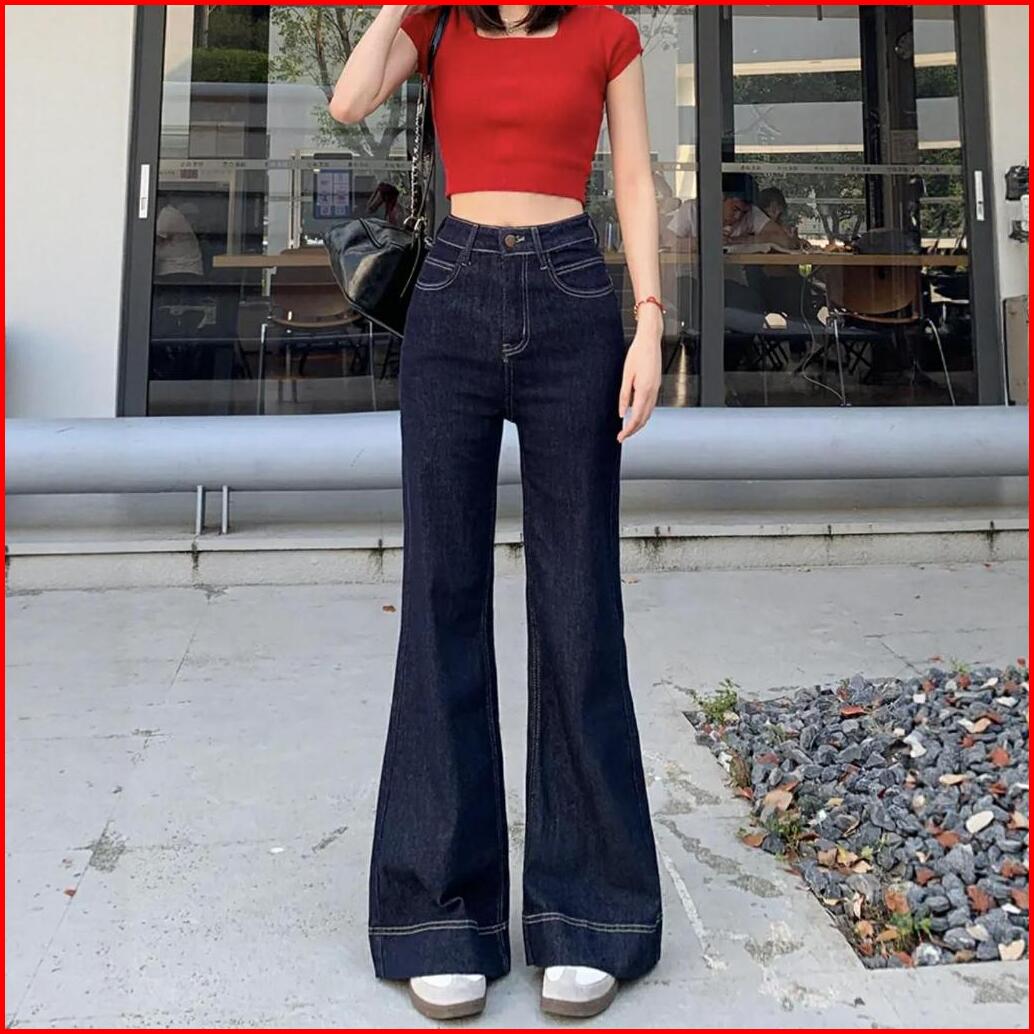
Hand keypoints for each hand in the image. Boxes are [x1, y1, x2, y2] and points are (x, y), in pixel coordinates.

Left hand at [617, 310, 661, 442]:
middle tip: (622, 436)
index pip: (636, 417)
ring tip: (628, 429)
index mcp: (644, 389)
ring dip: (639, 423)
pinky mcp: (656, 385)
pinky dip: (644, 414)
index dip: (628, 430)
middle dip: (634, 430)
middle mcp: (653, 391)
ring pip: (649, 413)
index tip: (620, 437)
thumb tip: (622, 413)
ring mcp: (656, 389)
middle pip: (644, 418)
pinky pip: (651, 405)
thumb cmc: (637, 354)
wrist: (650, 341)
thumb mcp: (626, 375)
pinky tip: (636, 414)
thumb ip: (624, 396)